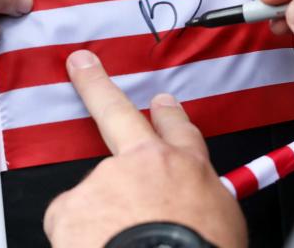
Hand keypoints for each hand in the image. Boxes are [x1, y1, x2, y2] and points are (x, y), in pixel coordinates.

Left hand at [44, 51, 246, 247]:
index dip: (169, 115)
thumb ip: (205, 200)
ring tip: (113, 240)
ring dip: (99, 213)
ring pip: (94, 193)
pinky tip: (92, 246)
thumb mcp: (225, 220)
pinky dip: (77, 237)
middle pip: (117, 113)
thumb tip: (200, 208)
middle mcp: (145, 162)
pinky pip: (69, 222)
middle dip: (97, 85)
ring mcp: (105, 179)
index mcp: (188, 167)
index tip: (161, 102)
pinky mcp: (72, 204)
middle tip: (81, 63)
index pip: (180, 131)